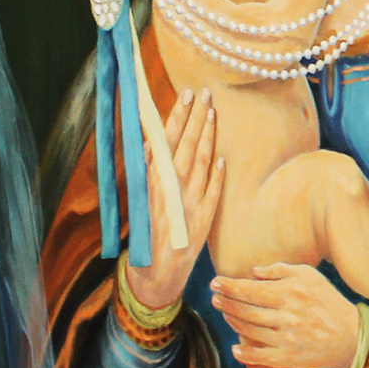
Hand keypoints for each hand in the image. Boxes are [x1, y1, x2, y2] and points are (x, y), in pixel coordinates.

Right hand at [121, 90, 221, 314]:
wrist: (154, 275)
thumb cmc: (150, 233)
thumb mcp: (145, 200)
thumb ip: (151, 174)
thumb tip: (153, 144)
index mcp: (153, 184)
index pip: (165, 143)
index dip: (176, 119)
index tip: (184, 96)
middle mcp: (168, 191)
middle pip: (183, 147)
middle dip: (193, 118)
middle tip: (203, 93)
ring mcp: (186, 206)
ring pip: (198, 163)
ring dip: (207, 137)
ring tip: (213, 112)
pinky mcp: (201, 222)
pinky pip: (212, 193)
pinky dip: (217, 175)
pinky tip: (223, 158)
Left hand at [211, 262, 360, 367]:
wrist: (352, 337)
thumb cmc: (329, 303)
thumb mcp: (311, 277)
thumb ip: (282, 270)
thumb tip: (254, 272)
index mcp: (290, 293)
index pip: (250, 289)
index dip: (229, 286)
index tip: (216, 282)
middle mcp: (286, 315)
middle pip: (245, 309)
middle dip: (225, 302)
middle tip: (215, 298)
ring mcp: (286, 338)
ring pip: (249, 330)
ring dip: (232, 321)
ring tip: (224, 313)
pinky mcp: (289, 357)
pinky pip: (260, 356)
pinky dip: (244, 353)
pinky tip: (235, 348)